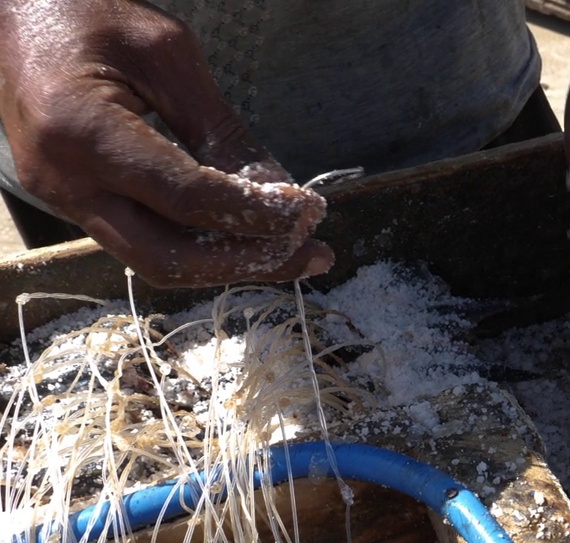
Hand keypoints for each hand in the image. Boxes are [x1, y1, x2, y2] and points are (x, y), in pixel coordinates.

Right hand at [0, 1, 331, 287]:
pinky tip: (247, 235)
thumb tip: (279, 192)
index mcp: (81, 131)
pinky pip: (142, 240)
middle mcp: (63, 179)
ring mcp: (61, 198)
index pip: (186, 199)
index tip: (311, 212)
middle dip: (247, 263)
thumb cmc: (89, 14)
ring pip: (154, 261)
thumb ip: (221, 129)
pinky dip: (200, 245)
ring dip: (228, 263)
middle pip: (166, 258)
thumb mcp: (168, 55)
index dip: (256, 213)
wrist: (15, 13)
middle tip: (312, 254)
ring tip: (291, 252)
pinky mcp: (72, 202)